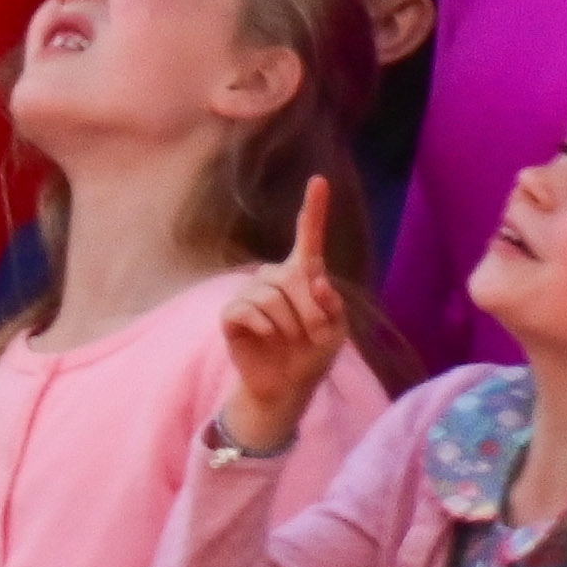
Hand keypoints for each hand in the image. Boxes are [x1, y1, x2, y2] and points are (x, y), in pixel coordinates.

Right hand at [213, 171, 346, 460]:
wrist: (286, 385)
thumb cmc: (313, 354)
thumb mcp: (336, 331)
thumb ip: (332, 305)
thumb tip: (316, 280)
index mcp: (303, 276)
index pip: (308, 237)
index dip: (313, 209)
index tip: (319, 181)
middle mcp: (274, 278)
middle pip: (291, 277)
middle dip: (308, 309)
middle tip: (311, 335)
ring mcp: (249, 294)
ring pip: (269, 296)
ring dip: (287, 324)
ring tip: (289, 340)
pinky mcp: (231, 314)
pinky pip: (246, 310)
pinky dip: (263, 327)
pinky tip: (266, 337)